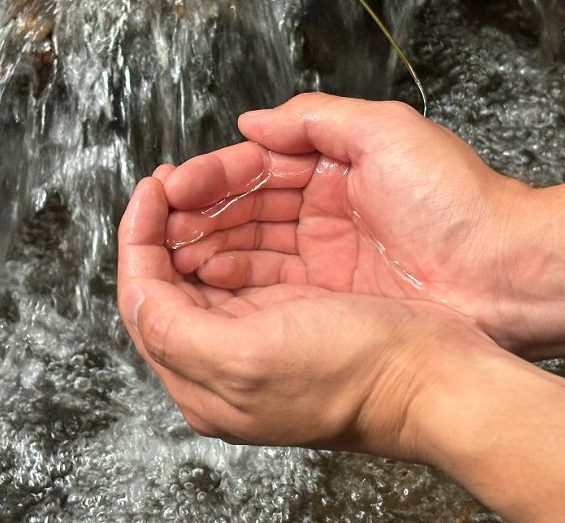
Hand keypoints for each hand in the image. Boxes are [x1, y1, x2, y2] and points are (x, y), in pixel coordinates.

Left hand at [117, 175, 490, 457]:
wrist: (431, 375)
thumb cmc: (351, 371)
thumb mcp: (244, 357)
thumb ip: (172, 328)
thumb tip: (134, 291)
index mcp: (201, 381)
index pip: (143, 300)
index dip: (138, 240)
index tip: (151, 190)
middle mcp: (220, 363)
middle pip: (166, 285)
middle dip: (163, 228)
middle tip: (169, 183)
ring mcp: (255, 337)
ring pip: (203, 270)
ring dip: (197, 225)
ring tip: (196, 189)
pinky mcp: (288, 316)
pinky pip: (242, 267)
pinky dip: (232, 234)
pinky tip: (234, 213)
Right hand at [160, 93, 531, 352]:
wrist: (506, 276)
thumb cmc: (458, 201)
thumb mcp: (387, 133)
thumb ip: (315, 118)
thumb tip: (251, 120)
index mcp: (335, 164)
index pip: (256, 165)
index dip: (211, 175)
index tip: (170, 186)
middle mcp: (323, 208)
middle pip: (245, 206)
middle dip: (198, 212)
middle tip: (157, 223)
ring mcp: (324, 254)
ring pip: (249, 243)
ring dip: (206, 244)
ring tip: (167, 251)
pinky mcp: (328, 295)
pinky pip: (267, 281)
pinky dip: (233, 276)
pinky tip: (202, 274)